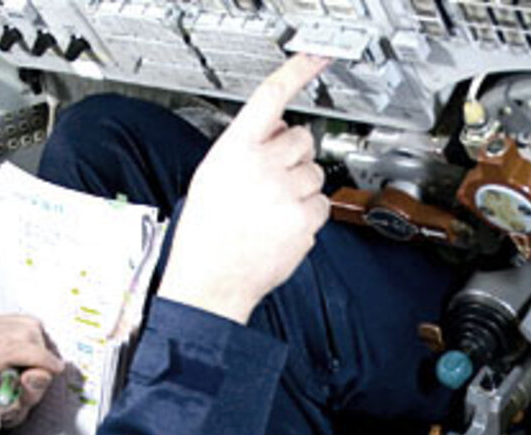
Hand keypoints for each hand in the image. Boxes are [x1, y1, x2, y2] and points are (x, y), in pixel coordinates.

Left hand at [0, 314, 63, 428]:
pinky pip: (24, 321)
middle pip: (22, 335)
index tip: (56, 368)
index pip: (10, 350)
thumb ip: (27, 396)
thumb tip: (39, 374)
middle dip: (41, 353)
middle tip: (40, 372)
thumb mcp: (9, 412)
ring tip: (31, 363)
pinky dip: (34, 335)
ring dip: (38, 344)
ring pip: (26, 325)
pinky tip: (26, 351)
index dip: (39, 357)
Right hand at [155, 54, 330, 324]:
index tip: (316, 58)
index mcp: (235, 149)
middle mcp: (262, 166)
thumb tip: (277, 128)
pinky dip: (308, 216)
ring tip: (273, 210)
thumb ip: (246, 146)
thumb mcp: (214, 174)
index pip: (269, 99)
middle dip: (294, 156)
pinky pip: (322, 206)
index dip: (297, 73)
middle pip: (302, 140)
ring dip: (301, 188)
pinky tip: (283, 227)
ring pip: (315, 174)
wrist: (211, 279)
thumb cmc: (209, 230)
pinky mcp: (304, 220)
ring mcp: (285, 193)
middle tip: (273, 181)